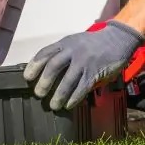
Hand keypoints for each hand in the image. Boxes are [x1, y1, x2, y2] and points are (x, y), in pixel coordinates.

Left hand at [24, 21, 144, 109]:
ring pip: (67, 80)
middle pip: (53, 67)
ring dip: (58, 94)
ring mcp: (84, 61)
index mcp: (65, 43)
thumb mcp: (75, 42)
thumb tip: (47, 73)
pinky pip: (82, 87)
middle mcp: (73, 51)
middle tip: (38, 94)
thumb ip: (63, 54)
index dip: (34, 65)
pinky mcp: (95, 72)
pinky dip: (74, 98)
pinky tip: (68, 105)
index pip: (45, 53)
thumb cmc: (94, 43)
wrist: (118, 39)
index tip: (27, 77)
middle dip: (44, 82)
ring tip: (53, 105)